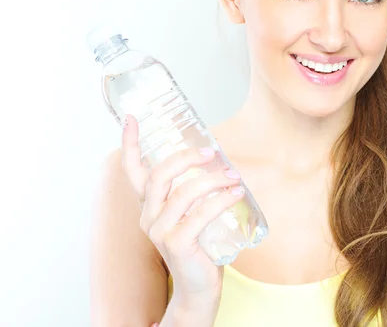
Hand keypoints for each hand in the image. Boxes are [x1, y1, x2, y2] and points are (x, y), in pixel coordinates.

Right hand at [120, 114, 245, 310]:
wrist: (199, 288)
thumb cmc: (200, 246)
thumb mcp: (193, 214)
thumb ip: (197, 191)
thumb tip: (220, 159)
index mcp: (150, 206)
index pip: (133, 171)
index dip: (130, 144)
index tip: (131, 118)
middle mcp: (149, 216)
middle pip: (159, 176)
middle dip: (186, 158)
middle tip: (212, 152)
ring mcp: (160, 231)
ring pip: (184, 192)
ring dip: (213, 180)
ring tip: (234, 178)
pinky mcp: (177, 243)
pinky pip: (201, 213)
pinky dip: (221, 200)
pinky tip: (236, 194)